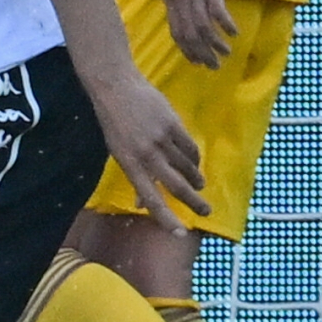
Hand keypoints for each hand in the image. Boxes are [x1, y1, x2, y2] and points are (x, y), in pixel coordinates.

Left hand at [85, 68, 208, 232]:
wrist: (117, 88)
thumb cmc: (115, 124)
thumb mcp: (119, 153)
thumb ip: (134, 177)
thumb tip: (142, 204)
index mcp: (130, 166)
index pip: (150, 199)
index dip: (166, 218)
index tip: (180, 233)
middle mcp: (146, 156)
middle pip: (176, 186)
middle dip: (193, 201)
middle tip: (206, 211)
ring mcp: (160, 140)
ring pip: (186, 167)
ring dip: (195, 178)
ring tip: (200, 184)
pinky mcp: (172, 124)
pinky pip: (190, 147)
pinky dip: (195, 157)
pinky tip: (196, 162)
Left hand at [158, 0, 239, 69]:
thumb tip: (191, 14)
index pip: (175, 32)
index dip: (187, 51)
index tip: (198, 62)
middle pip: (189, 34)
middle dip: (201, 54)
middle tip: (215, 66)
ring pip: (202, 27)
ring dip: (215, 44)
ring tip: (226, 53)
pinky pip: (217, 12)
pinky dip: (226, 25)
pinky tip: (234, 33)